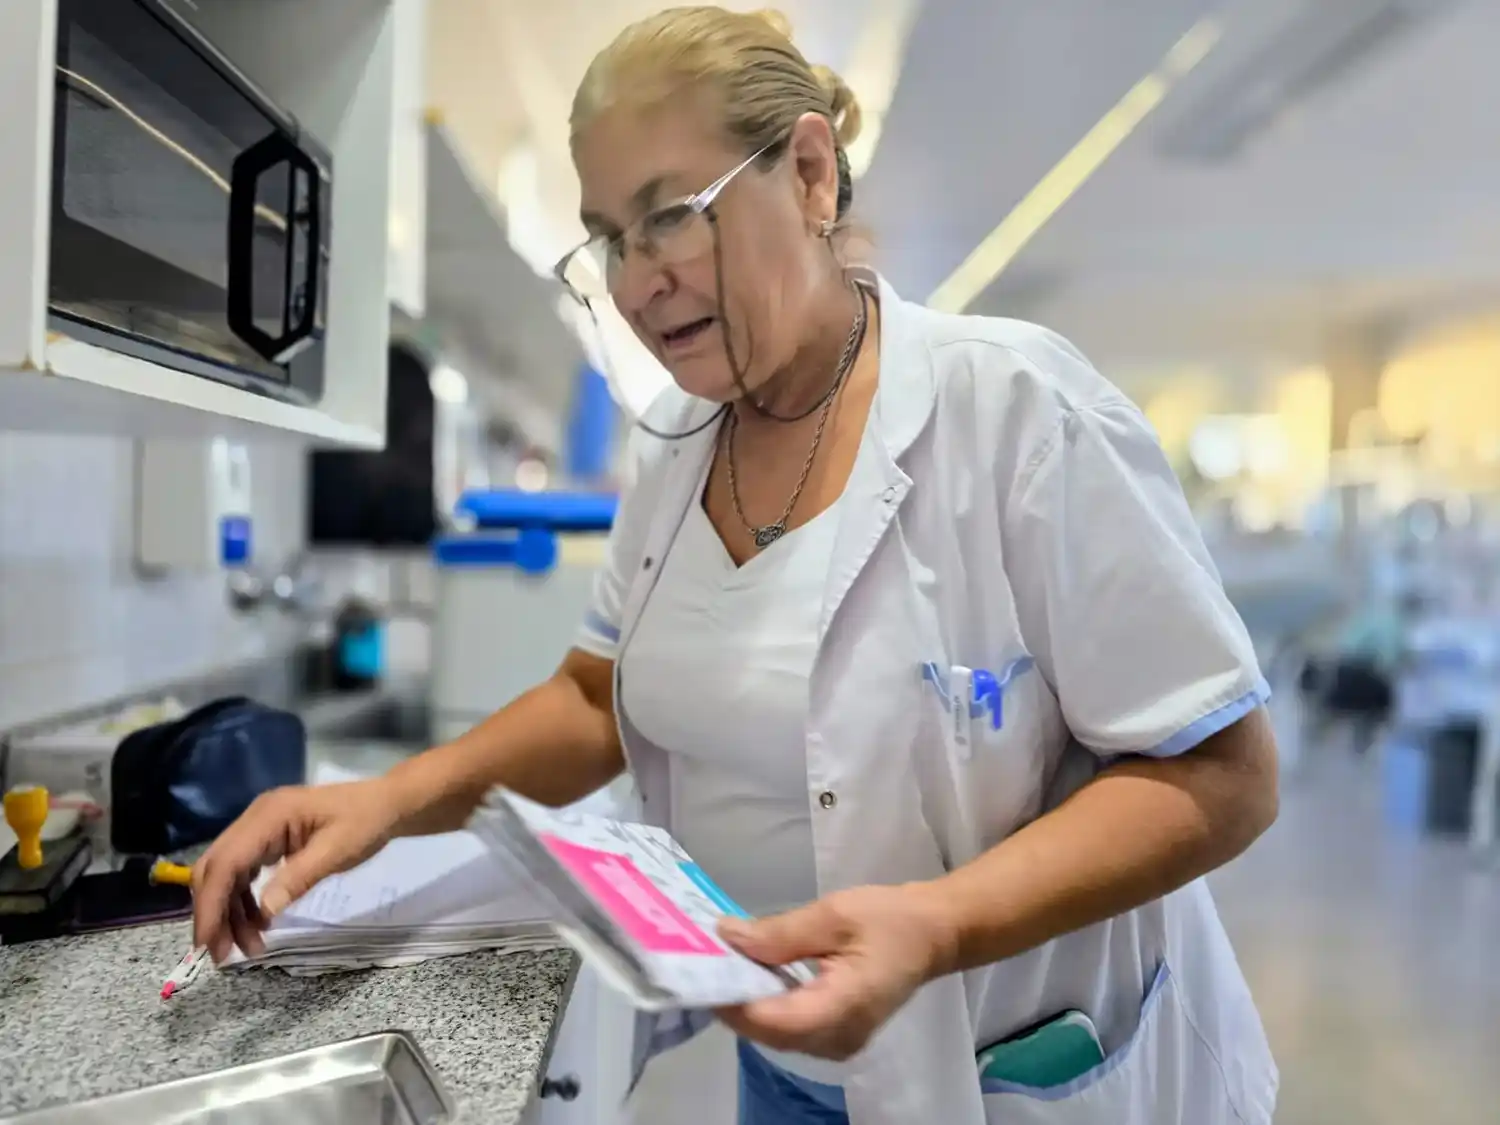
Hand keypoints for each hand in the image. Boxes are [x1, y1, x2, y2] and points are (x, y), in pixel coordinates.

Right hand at [191, 778, 406, 962]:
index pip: (225, 863)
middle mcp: (255, 818)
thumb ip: (299, 878)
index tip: (207, 944)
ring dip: (231, 913)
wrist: (386, 804)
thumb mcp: (337, 851)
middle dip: (214, 913)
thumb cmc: (365, 822)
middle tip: (222, 954)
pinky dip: (245, 902)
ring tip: (249, 948)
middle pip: (216, 869)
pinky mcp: (269, 841)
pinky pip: (244, 874)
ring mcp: (260, 829)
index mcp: (268, 815)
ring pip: (227, 875)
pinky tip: (259, 926)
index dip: (211, 905)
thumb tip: (264, 911)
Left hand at [714, 883, 958, 1060]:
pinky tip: (751, 976)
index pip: (775, 1020)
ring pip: (773, 1034)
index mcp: (845, 1007)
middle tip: (703, 961)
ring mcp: (837, 1044)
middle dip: (733, 999)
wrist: (932, 934)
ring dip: (745, 1003)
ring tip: (721, 964)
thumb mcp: (834, 913)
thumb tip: (726, 937)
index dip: (734, 1000)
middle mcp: (839, 1038)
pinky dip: (764, 1005)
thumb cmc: (889, 919)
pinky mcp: (833, 1037)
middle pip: (768, 1032)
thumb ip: (780, 931)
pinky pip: (788, 1029)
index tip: (703, 969)